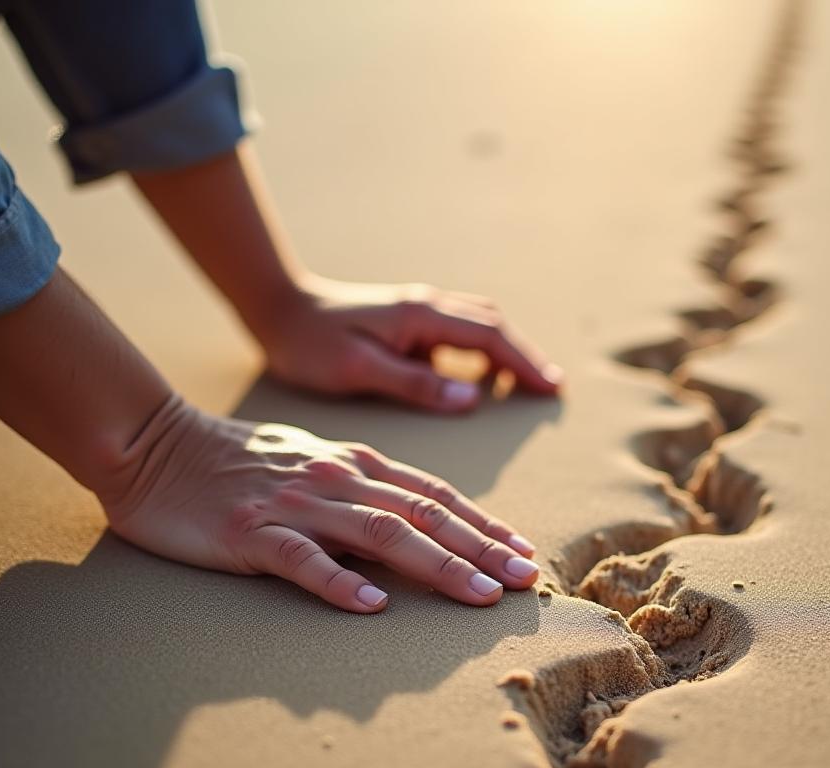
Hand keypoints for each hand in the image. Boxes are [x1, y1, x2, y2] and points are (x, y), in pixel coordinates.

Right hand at [101, 398, 540, 612]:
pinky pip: (302, 560)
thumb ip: (363, 490)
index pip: (435, 494)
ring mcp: (295, 506)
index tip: (522, 550)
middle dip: (482, 548)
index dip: (484, 523)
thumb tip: (416, 528)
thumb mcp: (313, 464)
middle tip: (525, 579)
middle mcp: (336, 479)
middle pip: (424, 514)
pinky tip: (372, 607)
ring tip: (479, 596)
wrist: (155, 444)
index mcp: (354, 463)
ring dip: (437, 565)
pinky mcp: (251, 533)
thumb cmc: (239, 461)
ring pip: (381, 534)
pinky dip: (340, 583)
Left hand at [249, 276, 563, 412]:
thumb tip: (472, 399)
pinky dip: (481, 352)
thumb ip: (415, 383)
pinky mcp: (408, 323)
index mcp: (420, 315)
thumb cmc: (310, 344)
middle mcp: (427, 306)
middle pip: (493, 326)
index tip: (551, 389)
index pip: (489, 337)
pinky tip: (480, 378)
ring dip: (506, 352)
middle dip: (525, 357)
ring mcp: (418, 312)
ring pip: (479, 326)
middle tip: (551, 390)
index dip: (524, 363)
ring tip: (526, 386)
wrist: (277, 309)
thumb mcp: (359, 370)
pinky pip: (458, 335)